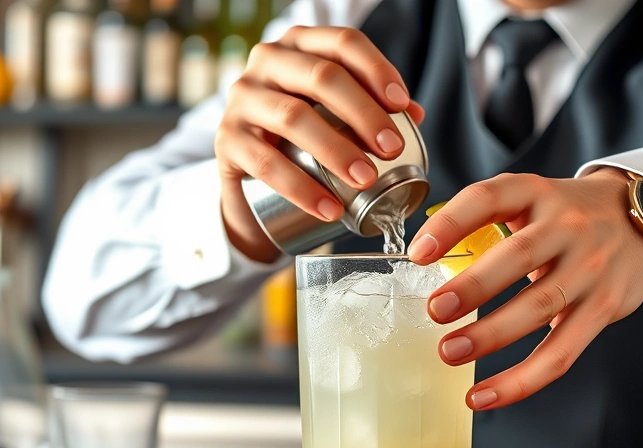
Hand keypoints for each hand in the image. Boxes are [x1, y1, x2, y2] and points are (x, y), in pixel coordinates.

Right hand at [215, 26, 425, 262]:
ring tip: (366, 178)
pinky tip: (330, 208)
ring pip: (293, 117)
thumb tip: (415, 114)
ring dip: (336, 149)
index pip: (343, 44)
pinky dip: (302, 188)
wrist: (249, 178)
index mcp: (299, 45)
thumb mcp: (334, 113)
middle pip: (322, 76)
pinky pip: (267, 163)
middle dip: (363, 113)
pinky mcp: (227, 141)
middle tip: (392, 149)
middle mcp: (267, 62)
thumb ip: (373, 109)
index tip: (402, 105)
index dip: (376, 70)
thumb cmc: (301, 136)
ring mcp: (242, 100)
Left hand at [407, 169, 642, 410]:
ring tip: (451, 352)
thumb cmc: (569, 216)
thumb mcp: (531, 199)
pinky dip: (521, 380)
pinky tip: (485, 395)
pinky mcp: (604, 309)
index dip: (451, 224)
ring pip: (540, 306)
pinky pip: (561, 352)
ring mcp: (590, 269)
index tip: (418, 253)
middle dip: (475, 286)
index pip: (489, 198)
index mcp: (536, 193)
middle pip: (519, 256)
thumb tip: (423, 258)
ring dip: (492, 335)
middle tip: (437, 311)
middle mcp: (567, 227)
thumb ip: (487, 220)